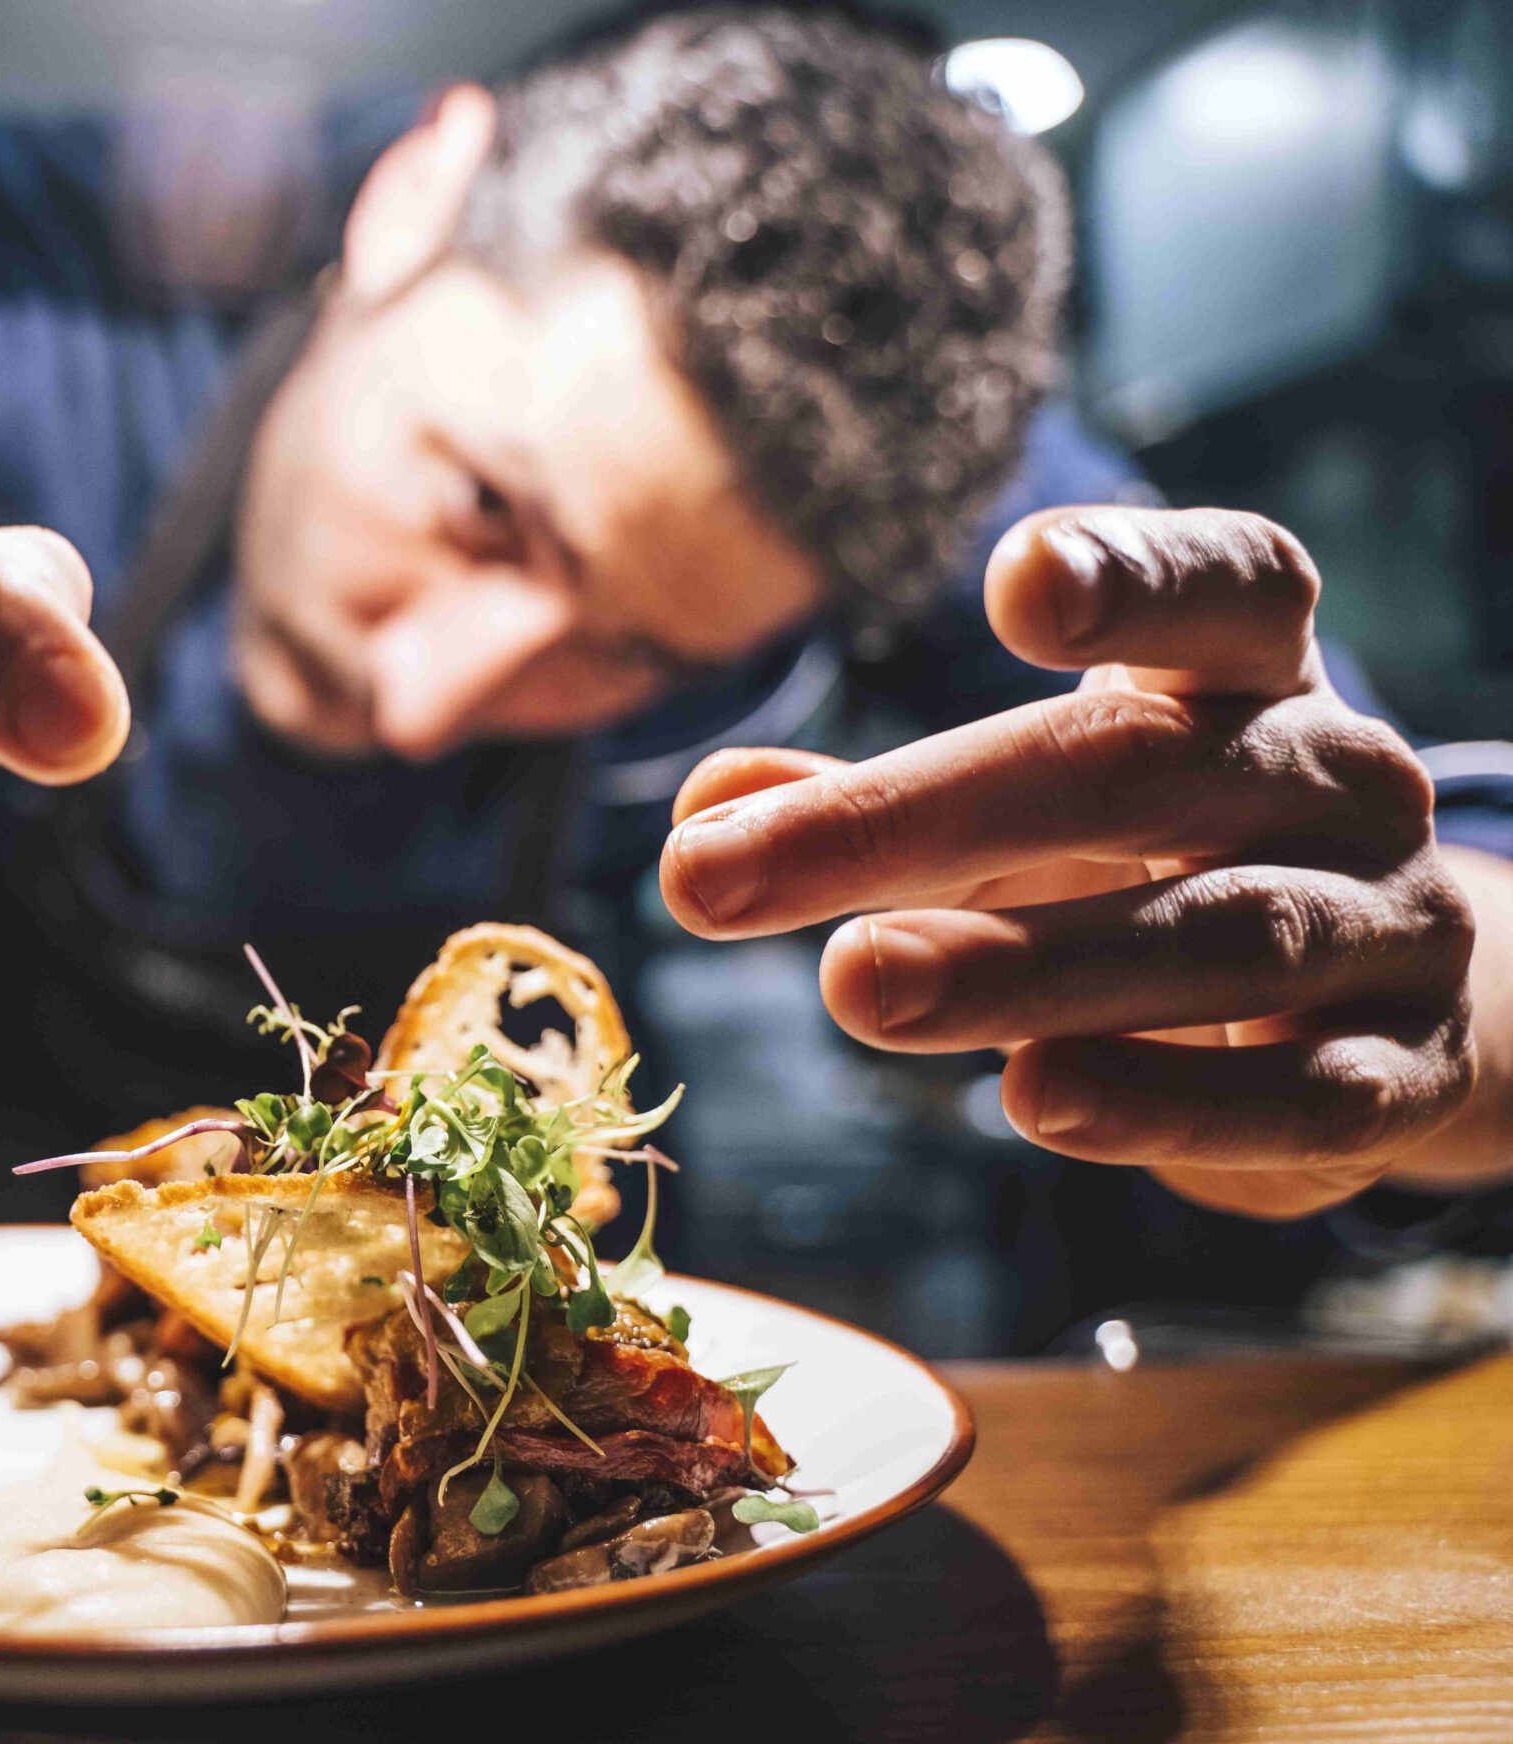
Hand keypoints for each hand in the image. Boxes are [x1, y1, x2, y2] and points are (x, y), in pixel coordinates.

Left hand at [660, 506, 1496, 1218]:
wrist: (1373, 1016)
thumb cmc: (1156, 872)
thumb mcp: (1023, 816)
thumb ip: (873, 809)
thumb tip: (707, 810)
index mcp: (1248, 678)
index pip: (1227, 587)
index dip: (1135, 574)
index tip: (1014, 581)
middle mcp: (1334, 778)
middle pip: (1137, 771)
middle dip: (916, 819)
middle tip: (722, 878)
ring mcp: (1388, 924)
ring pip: (1213, 936)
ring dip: (1017, 965)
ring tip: (853, 988)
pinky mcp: (1401, 1074)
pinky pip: (1293, 1094)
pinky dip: (1160, 1102)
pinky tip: (1034, 1100)